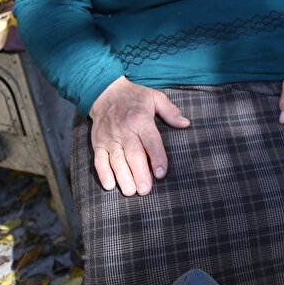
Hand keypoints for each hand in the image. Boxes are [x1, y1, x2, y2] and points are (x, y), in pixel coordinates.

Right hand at [88, 76, 189, 195]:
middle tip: (146, 190)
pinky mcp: (98, 143)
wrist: (105, 92)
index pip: (151, 141)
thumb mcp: (155, 97)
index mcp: (141, 119)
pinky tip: (109, 185)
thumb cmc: (135, 97)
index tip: (161, 173)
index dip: (157, 157)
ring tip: (130, 191)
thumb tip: (186, 124)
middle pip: (133, 154)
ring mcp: (109, 138)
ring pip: (116, 160)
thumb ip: (170, 111)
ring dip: (123, 177)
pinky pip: (99, 160)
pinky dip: (103, 173)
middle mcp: (124, 130)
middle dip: (139, 173)